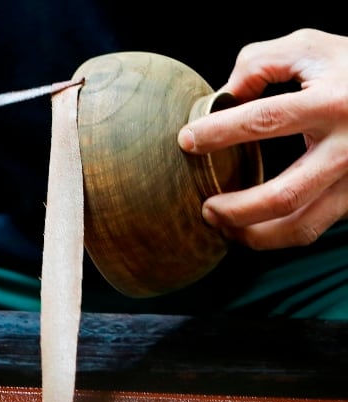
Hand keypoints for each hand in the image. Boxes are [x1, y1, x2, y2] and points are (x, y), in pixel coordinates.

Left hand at [177, 28, 347, 249]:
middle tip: (205, 208)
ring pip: (302, 226)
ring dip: (254, 235)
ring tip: (222, 227)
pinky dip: (276, 236)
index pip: (264, 120)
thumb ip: (260, 63)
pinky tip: (251, 228)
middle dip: (236, 209)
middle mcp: (347, 147)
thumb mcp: (310, 48)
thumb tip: (222, 98)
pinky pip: (313, 228)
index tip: (186, 141)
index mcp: (332, 103)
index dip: (218, 133)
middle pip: (284, 195)